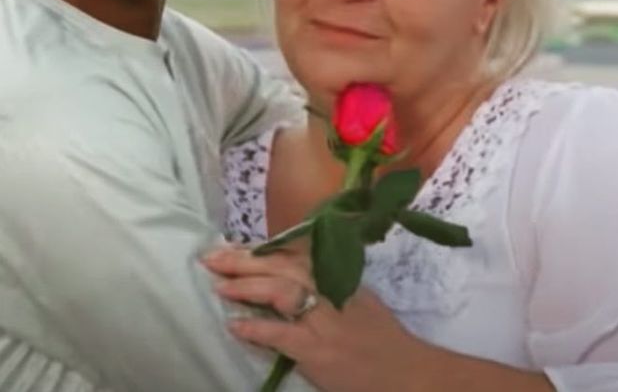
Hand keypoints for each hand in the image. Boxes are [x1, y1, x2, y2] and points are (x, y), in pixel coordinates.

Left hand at [201, 246, 425, 391]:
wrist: (405, 372)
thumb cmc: (379, 337)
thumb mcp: (355, 298)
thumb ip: (324, 282)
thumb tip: (283, 270)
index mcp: (337, 277)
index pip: (293, 254)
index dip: (260, 249)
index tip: (232, 245)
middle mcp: (329, 292)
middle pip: (281, 266)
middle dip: (244, 261)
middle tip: (211, 258)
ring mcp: (323, 322)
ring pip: (280, 293)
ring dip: (246, 287)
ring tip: (220, 286)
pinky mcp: (318, 351)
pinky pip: (281, 335)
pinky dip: (257, 329)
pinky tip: (236, 326)